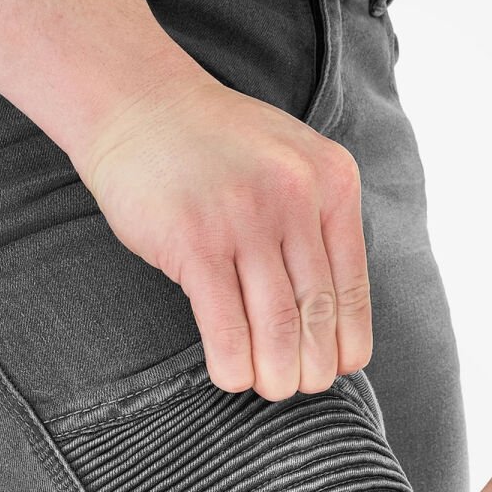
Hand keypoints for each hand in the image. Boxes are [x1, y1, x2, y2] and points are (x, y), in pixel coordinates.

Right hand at [75, 72, 371, 399]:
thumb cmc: (216, 147)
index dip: (347, 340)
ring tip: (269, 389)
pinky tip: (230, 377)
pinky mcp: (195, 240)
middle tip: (299, 386)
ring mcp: (245, 217)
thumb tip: (334, 317)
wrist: (139, 103)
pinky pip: (224, 324)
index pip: (353, 284)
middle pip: (317, 310)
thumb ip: (316, 224)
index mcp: (332, 182)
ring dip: (276, 372)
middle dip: (312, 365)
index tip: (337, 368)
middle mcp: (296, 197)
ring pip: (277, 324)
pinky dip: (232, 363)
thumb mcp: (289, 165)